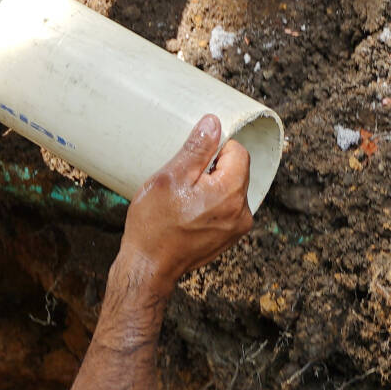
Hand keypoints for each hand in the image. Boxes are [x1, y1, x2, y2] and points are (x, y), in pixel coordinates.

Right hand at [113, 115, 253, 301]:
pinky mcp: (229, 238)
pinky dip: (210, 204)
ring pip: (230, 189)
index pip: (239, 152)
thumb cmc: (154, 224)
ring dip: (211, 186)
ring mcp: (237, 228)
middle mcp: (241, 212)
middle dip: (212, 168)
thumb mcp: (170, 178)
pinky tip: (187, 211)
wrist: (148, 267)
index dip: (215, 149)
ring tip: (183, 198)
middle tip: (183, 180)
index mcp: (230, 193)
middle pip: (236, 171)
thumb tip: (213, 123)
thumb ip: (196, 149)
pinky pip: (226, 208)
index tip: (192, 159)